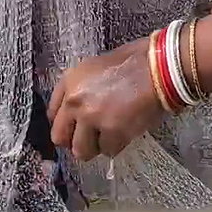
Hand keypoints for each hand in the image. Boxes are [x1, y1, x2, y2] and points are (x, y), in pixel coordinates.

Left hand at [48, 39, 164, 160]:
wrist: (159, 67)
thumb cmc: (134, 61)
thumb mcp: (95, 67)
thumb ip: (81, 89)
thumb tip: (78, 111)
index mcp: (70, 82)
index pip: (52, 115)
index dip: (66, 125)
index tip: (75, 128)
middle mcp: (75, 102)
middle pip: (60, 138)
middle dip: (75, 140)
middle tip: (90, 138)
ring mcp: (92, 119)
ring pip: (82, 151)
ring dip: (95, 146)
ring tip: (109, 136)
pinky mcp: (113, 132)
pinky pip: (108, 150)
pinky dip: (117, 146)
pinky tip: (125, 133)